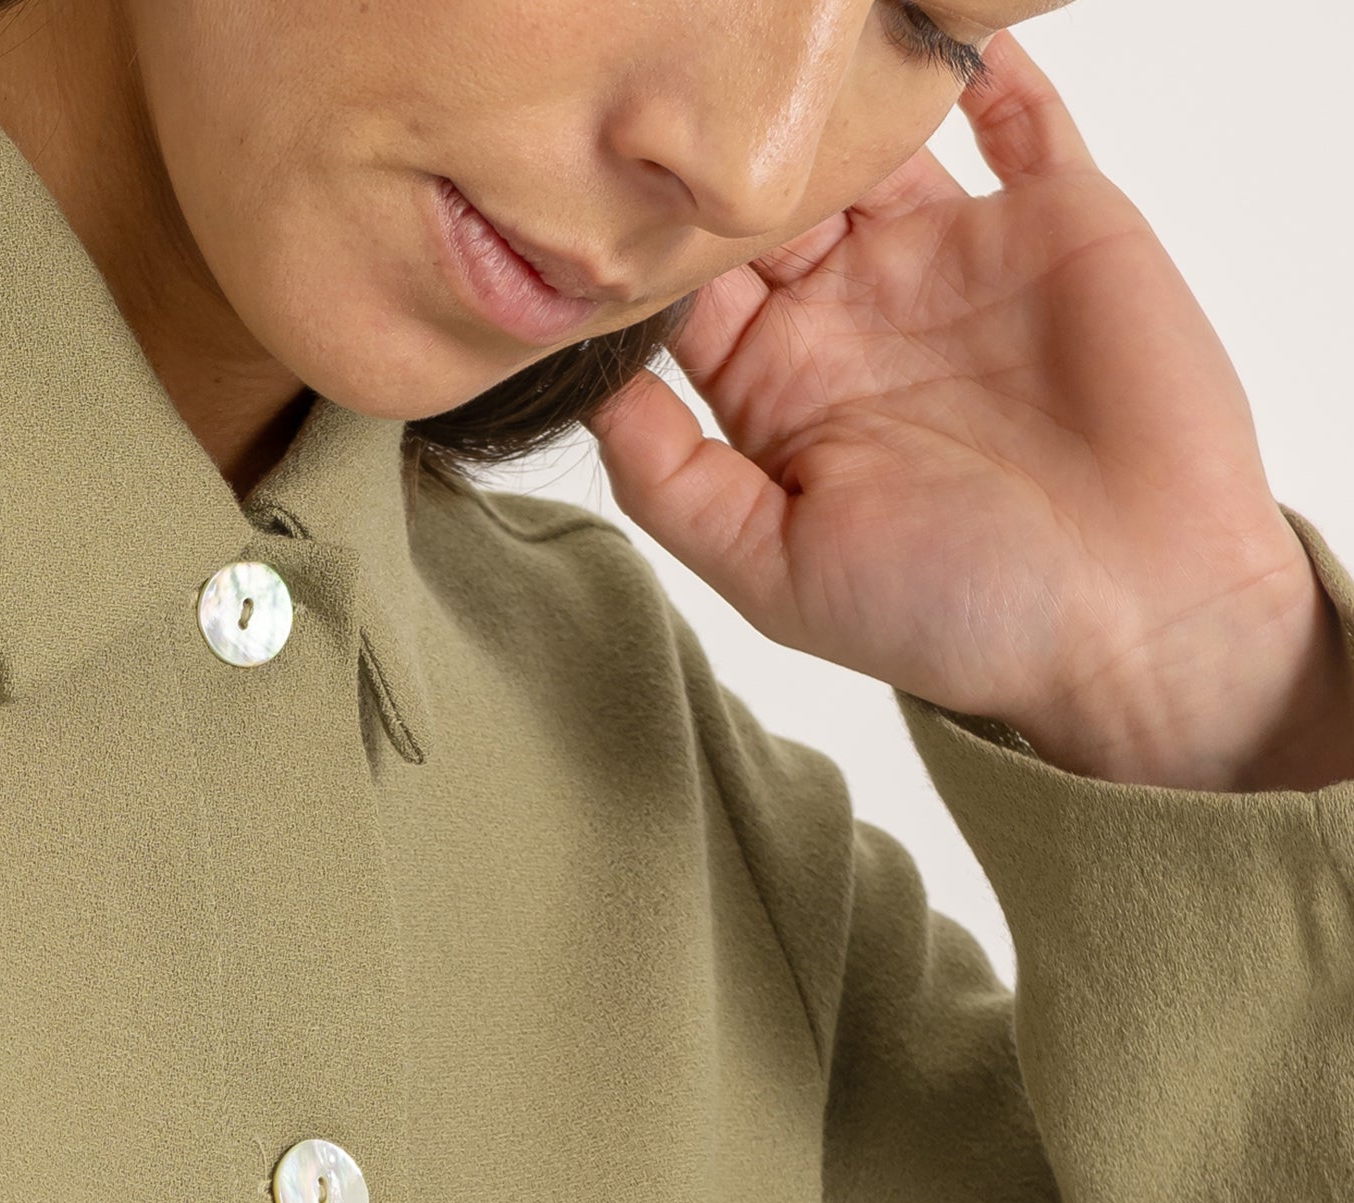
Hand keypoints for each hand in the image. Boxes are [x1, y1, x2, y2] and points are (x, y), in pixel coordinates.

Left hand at [593, 34, 1353, 794]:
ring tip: (796, 41)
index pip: (696, 288)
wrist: (1138, 611)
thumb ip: (675, 486)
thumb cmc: (960, 615)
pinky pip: (1021, 112)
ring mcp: (955, 254)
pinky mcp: (1057, 215)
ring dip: (840, 94)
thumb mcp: (778, 574)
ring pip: (876, 143)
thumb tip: (592, 390)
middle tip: (702, 90)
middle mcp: (859, 310)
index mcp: (784, 388)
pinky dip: (984, 58)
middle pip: (773, 198)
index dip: (657, 242)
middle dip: (735, 150)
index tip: (619, 193)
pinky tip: (936, 20)